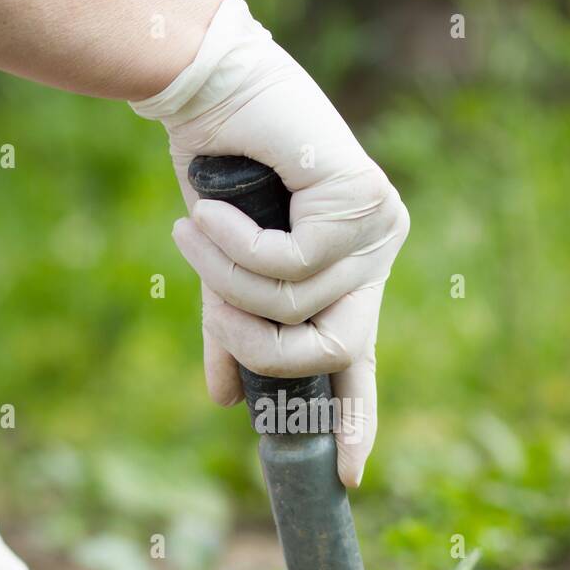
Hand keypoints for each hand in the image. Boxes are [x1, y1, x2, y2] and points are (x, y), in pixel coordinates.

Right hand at [131, 0, 408, 487]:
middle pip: (335, 346)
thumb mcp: (224, 272)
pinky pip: (291, 263)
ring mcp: (378, 228)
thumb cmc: (219, 178)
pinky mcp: (363, 198)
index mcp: (349, 277)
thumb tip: (227, 400)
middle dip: (259, 345)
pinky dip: (236, 246)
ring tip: (192, 234)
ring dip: (229, 284)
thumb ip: (231, 331)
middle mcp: (375, 256)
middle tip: (212, 312)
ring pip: (301, 306)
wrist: (212, 95)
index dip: (355, 418)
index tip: (347, 475)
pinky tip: (209, 211)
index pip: (360, 361)